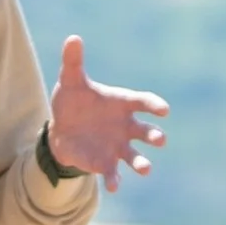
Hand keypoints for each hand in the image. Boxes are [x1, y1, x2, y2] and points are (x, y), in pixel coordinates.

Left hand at [46, 36, 167, 192]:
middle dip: (154, 136)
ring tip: (146, 168)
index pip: (143, 102)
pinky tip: (114, 186)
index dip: (154, 105)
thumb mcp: (70, 80)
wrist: (62, 128)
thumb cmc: (72, 101)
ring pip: (135, 156)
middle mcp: (126, 126)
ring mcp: (118, 146)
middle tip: (160, 139)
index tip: (163, 109)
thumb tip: (72, 38)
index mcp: (122, 103)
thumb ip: (73, 61)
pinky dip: (115, 180)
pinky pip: (113, 173)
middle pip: (146, 131)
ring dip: (141, 163)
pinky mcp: (106, 163)